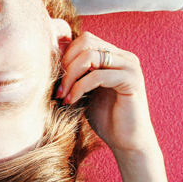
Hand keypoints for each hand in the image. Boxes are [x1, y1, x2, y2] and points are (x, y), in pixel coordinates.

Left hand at [58, 32, 158, 157]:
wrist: (127, 142)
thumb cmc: (105, 117)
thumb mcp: (84, 89)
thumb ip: (76, 72)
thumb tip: (50, 56)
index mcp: (114, 55)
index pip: (84, 39)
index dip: (65, 55)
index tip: (55, 78)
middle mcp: (124, 56)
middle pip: (86, 40)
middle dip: (66, 63)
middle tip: (58, 87)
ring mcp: (130, 66)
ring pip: (90, 56)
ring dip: (70, 76)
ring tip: (63, 95)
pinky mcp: (132, 80)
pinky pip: (97, 75)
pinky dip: (79, 87)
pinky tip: (72, 101)